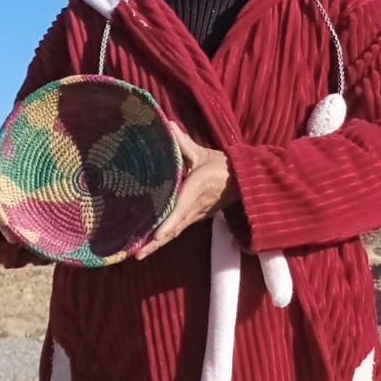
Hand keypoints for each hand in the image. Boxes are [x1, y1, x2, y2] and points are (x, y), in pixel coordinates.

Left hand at [135, 125, 238, 260]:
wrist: (242, 181)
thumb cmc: (222, 166)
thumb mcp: (202, 153)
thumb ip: (184, 143)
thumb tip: (168, 125)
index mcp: (196, 191)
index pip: (181, 209)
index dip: (169, 222)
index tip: (157, 234)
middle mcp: (195, 208)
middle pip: (174, 228)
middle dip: (156, 242)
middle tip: (138, 254)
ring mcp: (195, 215)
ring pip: (175, 232)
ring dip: (158, 245)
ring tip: (139, 255)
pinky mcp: (195, 217)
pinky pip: (178, 229)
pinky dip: (164, 238)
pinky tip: (150, 244)